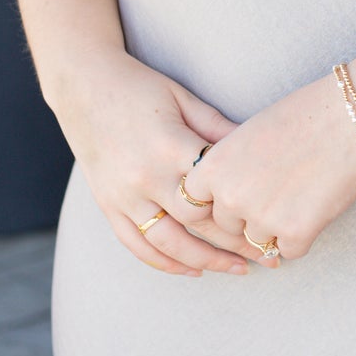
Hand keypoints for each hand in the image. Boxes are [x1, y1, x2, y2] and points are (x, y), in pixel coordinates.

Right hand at [56, 52, 261, 277]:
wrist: (83, 85)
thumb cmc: (140, 87)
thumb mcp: (183, 99)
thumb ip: (218, 128)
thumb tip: (257, 152)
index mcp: (169, 146)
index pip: (214, 190)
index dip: (245, 210)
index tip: (272, 221)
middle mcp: (145, 177)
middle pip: (196, 223)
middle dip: (235, 243)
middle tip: (268, 255)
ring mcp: (123, 195)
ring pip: (168, 243)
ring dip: (205, 261)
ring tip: (238, 269)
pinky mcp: (108, 205)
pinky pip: (135, 244)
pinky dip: (164, 262)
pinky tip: (192, 270)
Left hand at [183, 71, 355, 267]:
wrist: (346, 119)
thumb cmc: (301, 117)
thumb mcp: (246, 135)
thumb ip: (227, 169)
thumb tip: (224, 197)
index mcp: (213, 167)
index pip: (190, 205)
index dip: (211, 203)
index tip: (229, 198)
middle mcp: (231, 196)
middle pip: (227, 226)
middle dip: (247, 216)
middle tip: (276, 192)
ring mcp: (262, 218)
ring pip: (258, 241)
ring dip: (276, 227)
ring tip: (299, 194)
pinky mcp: (296, 233)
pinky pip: (289, 250)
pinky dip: (302, 236)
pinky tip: (314, 207)